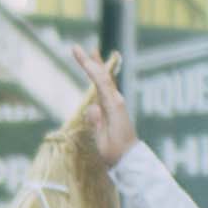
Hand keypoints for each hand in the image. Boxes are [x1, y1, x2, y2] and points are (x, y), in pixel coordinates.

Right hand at [71, 44, 134, 166]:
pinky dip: (101, 77)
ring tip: (90, 52)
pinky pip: (107, 88)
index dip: (89, 67)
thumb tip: (91, 107)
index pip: (100, 81)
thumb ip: (96, 125)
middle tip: (76, 48)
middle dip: (90, 61)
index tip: (79, 55)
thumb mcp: (103, 143)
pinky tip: (98, 73)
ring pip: (106, 80)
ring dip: (97, 66)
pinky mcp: (115, 109)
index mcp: (113, 106)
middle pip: (103, 76)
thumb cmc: (115, 154)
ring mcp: (117, 104)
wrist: (131, 160)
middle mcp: (116, 101)